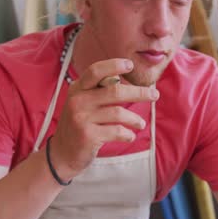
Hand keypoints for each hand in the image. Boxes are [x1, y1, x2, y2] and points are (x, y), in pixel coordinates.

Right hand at [49, 59, 159, 179]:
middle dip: (139, 93)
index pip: (95, 71)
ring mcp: (81, 118)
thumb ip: (98, 91)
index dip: (113, 65)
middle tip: (155, 95)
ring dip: (135, 119)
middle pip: (115, 91)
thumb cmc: (79, 126)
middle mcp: (78, 100)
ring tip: (141, 124)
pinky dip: (127, 134)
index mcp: (77, 89)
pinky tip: (130, 136)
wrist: (62, 154)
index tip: (130, 65)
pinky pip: (116, 131)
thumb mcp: (83, 104)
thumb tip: (120, 78)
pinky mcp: (87, 135)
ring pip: (118, 113)